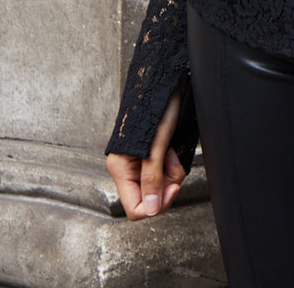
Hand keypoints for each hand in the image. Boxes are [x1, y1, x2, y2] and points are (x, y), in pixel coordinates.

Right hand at [105, 87, 185, 219]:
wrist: (164, 84)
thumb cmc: (156, 107)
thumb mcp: (156, 146)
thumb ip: (152, 178)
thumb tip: (150, 209)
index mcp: (120, 169)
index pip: (135, 208)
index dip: (155, 204)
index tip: (173, 187)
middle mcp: (127, 169)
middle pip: (150, 198)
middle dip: (166, 185)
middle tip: (173, 163)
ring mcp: (139, 164)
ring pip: (159, 186)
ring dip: (171, 172)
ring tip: (171, 151)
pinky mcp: (152, 157)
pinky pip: (164, 174)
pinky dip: (172, 164)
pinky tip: (172, 149)